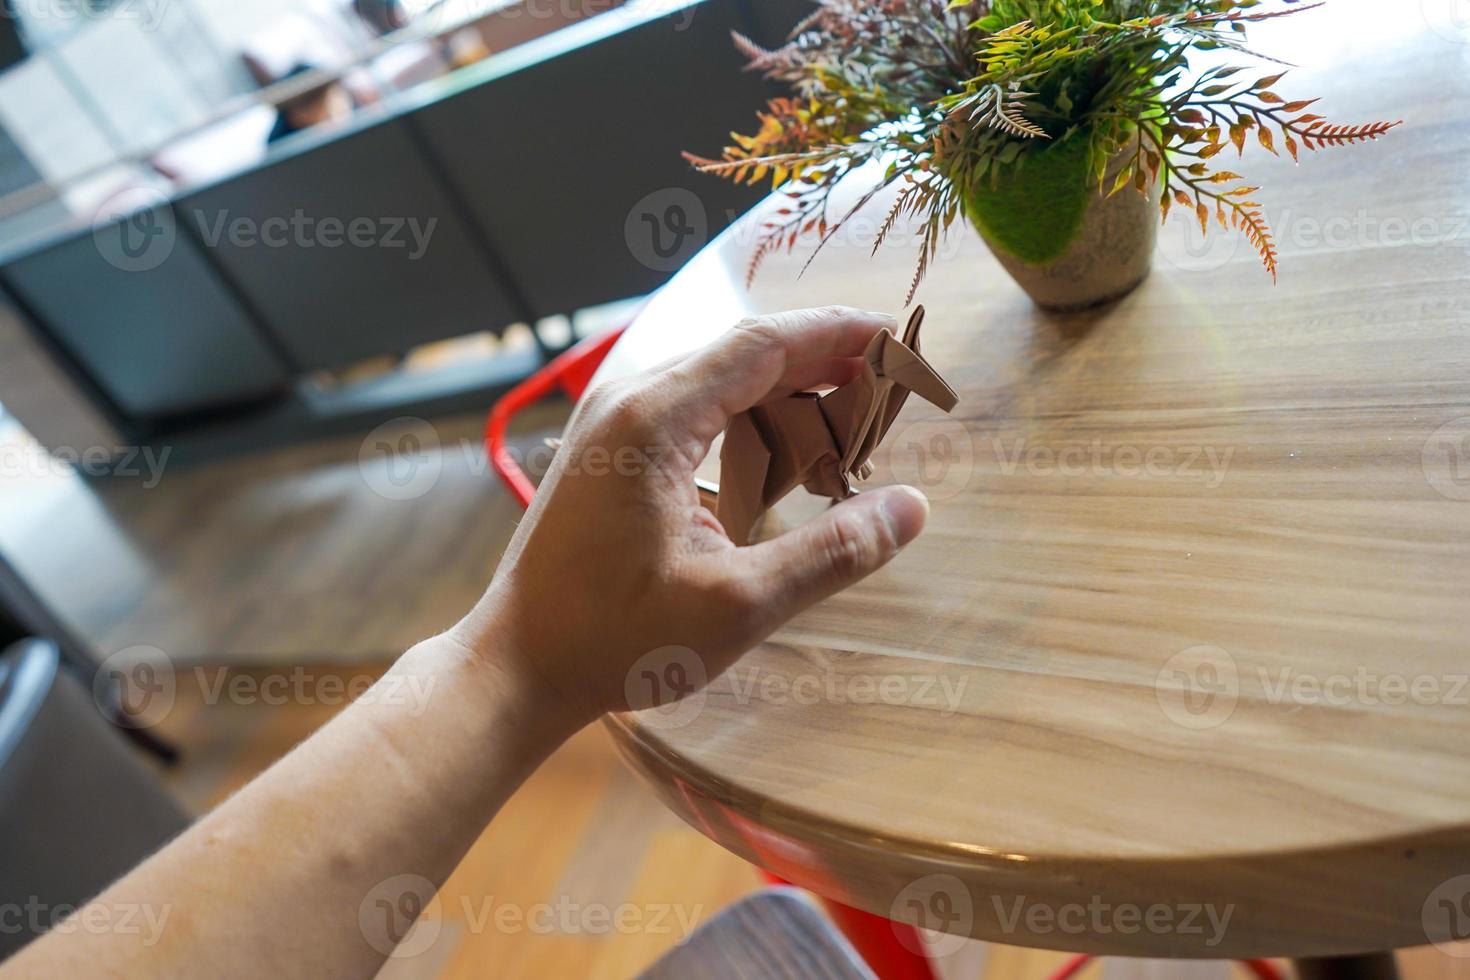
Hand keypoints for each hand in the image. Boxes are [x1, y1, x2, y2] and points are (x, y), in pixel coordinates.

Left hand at [456, 307, 931, 731]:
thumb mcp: (736, 604)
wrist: (516, 666)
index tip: (898, 340)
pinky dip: (750, 424)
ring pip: (720, 382)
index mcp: (654, 419)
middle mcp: (629, 403)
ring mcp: (613, 425)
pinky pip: (695, 413)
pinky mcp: (610, 453)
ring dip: (788, 397)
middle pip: (745, 355)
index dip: (838, 334)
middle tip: (891, 397)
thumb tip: (910, 509)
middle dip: (823, 366)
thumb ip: (830, 553)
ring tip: (852, 433)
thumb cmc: (611, 640)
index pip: (764, 343)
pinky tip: (787, 463)